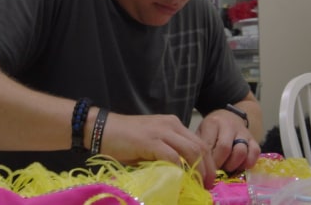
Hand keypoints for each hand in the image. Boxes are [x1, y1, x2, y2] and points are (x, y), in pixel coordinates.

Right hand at [97, 113, 216, 188]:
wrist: (101, 129)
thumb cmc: (124, 140)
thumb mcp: (152, 145)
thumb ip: (168, 154)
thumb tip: (183, 175)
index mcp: (174, 124)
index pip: (200, 142)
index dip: (209, 162)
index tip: (209, 179)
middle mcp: (171, 124)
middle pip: (200, 146)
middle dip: (209, 168)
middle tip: (210, 186)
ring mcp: (161, 131)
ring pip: (191, 151)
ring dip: (199, 171)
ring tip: (200, 186)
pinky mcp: (150, 140)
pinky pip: (172, 157)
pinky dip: (179, 170)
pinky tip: (180, 181)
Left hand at [195, 108, 260, 173]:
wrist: (229, 117)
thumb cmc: (211, 130)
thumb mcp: (201, 132)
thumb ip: (200, 147)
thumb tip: (199, 166)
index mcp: (213, 123)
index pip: (209, 144)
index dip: (207, 161)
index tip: (205, 169)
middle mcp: (229, 125)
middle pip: (225, 148)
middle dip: (219, 164)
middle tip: (215, 170)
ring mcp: (243, 132)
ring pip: (241, 151)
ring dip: (233, 165)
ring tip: (227, 168)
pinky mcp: (253, 139)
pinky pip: (255, 152)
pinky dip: (248, 163)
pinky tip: (240, 167)